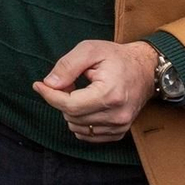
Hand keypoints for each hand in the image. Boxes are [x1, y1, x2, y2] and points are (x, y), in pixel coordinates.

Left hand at [32, 40, 158, 143]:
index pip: (70, 105)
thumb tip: (49, 83)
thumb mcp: (90, 50)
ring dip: (70, 111)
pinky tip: (85, 105)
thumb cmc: (117, 57)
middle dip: (61, 99)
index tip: (39, 85)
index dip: (49, 95)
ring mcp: (119, 126)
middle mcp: (116, 115)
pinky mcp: (119, 132)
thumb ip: (67, 65)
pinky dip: (79, 121)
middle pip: (71, 116)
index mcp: (109, 94)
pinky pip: (87, 134)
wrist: (146, 70)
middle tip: (67, 82)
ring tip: (80, 92)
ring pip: (77, 127)